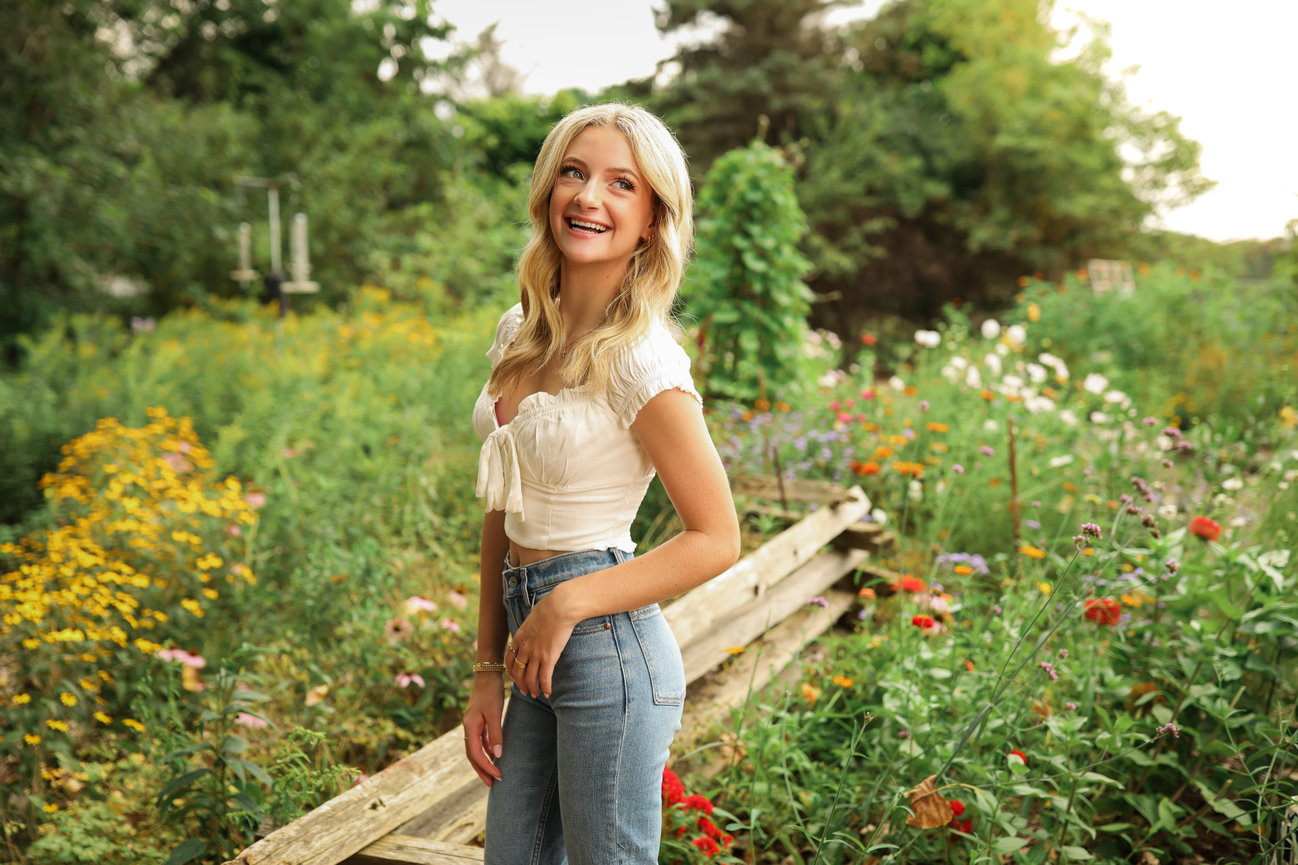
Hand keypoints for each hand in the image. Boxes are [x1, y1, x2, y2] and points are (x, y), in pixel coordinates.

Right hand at [462, 675, 504, 786]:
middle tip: (492, 784)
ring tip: (492, 774)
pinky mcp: (478, 721)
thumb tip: (497, 755)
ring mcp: (472, 724)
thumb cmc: (491, 692)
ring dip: (483, 762)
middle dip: (482, 770)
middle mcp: (468, 727)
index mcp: (470, 726)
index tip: (498, 776)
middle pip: (472, 755)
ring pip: (475, 749)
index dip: (486, 767)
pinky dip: (486, 750)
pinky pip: (480, 741)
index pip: (476, 753)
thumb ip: (495, 734)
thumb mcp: (494, 713)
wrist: (487, 674)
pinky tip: (494, 755)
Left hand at [507, 584, 577, 699]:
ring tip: (536, 695)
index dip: (512, 672)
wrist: (560, 607)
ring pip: (530, 678)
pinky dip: (545, 688)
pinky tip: (548, 693)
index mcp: (519, 638)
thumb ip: (531, 627)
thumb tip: (535, 627)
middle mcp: (525, 648)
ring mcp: (536, 654)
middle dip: (520, 684)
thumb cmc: (551, 607)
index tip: (516, 677)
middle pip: (518, 672)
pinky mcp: (549, 657)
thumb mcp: (534, 617)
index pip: (509, 660)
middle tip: (525, 691)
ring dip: (532, 689)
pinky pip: (544, 678)